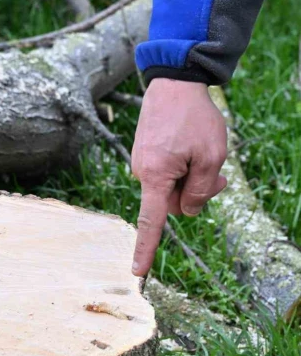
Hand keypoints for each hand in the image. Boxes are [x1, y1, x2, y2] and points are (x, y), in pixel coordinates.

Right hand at [131, 78, 227, 275]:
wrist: (173, 82)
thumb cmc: (194, 119)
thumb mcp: (211, 157)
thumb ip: (201, 191)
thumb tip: (187, 211)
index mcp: (156, 176)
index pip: (152, 221)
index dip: (146, 248)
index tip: (138, 272)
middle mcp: (142, 172)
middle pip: (172, 202)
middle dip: (195, 194)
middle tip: (217, 175)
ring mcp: (141, 162)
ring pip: (171, 187)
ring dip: (190, 177)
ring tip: (202, 150)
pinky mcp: (145, 153)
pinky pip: (166, 173)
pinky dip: (181, 166)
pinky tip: (189, 144)